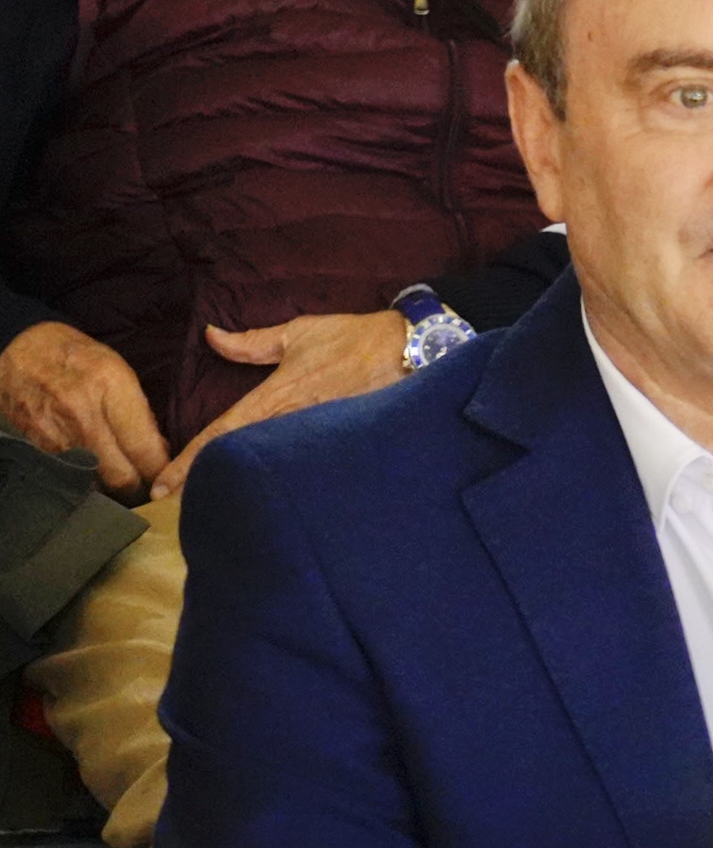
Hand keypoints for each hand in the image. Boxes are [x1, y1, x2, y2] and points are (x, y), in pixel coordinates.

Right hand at [0, 322, 166, 493]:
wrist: (17, 351)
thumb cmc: (75, 357)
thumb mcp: (117, 369)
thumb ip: (139, 412)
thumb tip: (158, 453)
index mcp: (109, 386)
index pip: (144, 448)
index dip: (160, 472)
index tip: (167, 479)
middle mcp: (81, 413)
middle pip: (120, 477)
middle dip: (138, 489)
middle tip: (147, 487)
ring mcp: (53, 432)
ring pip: (94, 483)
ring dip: (111, 489)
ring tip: (121, 481)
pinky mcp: (33, 446)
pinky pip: (68, 476)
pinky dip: (84, 480)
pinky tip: (92, 472)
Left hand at [152, 310, 407, 499]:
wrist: (414, 351)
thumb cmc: (356, 339)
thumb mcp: (299, 333)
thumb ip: (251, 341)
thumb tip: (210, 336)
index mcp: (277, 396)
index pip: (221, 433)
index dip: (188, 462)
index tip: (162, 489)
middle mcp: (294, 424)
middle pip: (241, 463)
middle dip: (207, 486)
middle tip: (175, 511)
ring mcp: (320, 441)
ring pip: (273, 473)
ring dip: (244, 492)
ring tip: (214, 515)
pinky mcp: (343, 450)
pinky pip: (307, 473)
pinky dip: (285, 488)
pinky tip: (272, 508)